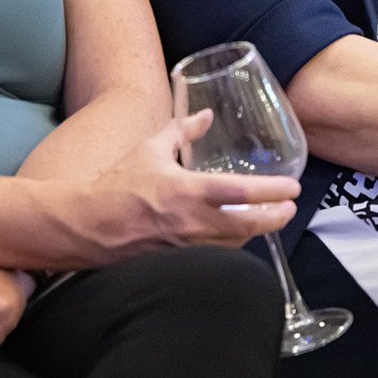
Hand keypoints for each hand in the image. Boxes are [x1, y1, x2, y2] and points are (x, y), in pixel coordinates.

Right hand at [86, 110, 297, 257]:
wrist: (84, 226)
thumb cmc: (117, 185)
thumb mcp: (150, 149)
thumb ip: (182, 130)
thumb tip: (205, 115)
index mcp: (187, 192)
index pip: (241, 194)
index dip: (272, 192)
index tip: (293, 189)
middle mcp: (191, 223)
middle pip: (247, 228)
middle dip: (274, 219)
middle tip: (290, 208)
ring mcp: (185, 247)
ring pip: (233, 245)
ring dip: (255, 233)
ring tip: (269, 219)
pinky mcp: (176, 262)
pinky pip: (214, 255)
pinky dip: (231, 246)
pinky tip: (236, 236)